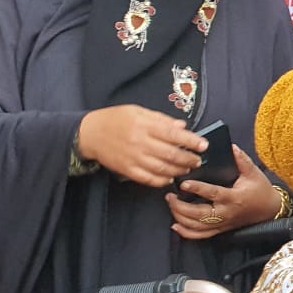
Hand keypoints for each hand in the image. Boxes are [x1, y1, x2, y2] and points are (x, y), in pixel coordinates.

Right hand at [77, 106, 205, 187]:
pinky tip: (169, 178)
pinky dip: (161, 180)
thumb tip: (183, 126)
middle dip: (189, 159)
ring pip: (162, 168)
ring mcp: (133, 158)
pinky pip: (148, 179)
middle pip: (171, 154)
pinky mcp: (127, 170)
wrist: (89, 133)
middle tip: (198, 160)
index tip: (203, 145)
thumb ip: (161, 119)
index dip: (191, 141)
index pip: (173, 134)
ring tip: (187, 168)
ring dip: (178, 170)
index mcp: (144, 125)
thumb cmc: (115, 119)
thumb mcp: (138, 111)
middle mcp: (140, 142)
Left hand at [165, 146, 278, 240]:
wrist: (269, 209)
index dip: (197, 189)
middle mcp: (226, 213)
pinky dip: (186, 233)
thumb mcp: (253, 173)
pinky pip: (201, 235)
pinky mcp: (221, 229)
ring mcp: (222, 223)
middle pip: (199, 214)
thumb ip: (242, 160)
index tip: (183, 184)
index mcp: (233, 197)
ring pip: (196, 226)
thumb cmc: (261, 190)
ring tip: (171, 205)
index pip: (212, 194)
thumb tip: (231, 147)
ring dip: (180, 217)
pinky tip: (176, 225)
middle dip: (181, 206)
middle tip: (170, 195)